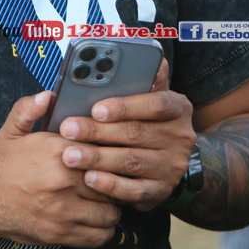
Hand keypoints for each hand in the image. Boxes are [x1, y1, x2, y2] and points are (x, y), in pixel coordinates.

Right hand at [0, 91, 120, 248]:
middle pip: (113, 183)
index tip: (111, 159)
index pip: (107, 153)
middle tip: (109, 182)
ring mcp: (65, 210)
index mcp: (60, 151)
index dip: (113, 157)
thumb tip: (47, 95)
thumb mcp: (12, 130)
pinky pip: (100, 236)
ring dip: (111, 208)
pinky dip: (103, 231)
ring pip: (112, 212)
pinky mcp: (61, 233)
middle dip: (115, 183)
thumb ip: (30, 108)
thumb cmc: (0, 164)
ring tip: (103, 203)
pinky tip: (96, 221)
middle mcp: (66, 180)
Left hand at [57, 59, 197, 210]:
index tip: (95, 108)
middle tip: (68, 130)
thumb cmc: (149, 122)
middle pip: (135, 134)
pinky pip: (134, 190)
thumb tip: (151, 57)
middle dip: (97, 132)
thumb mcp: (153, 97)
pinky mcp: (161, 191)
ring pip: (131, 162)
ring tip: (70, 155)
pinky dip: (110, 185)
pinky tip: (89, 178)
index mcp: (178, 108)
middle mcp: (180, 137)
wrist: (173, 162)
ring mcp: (172, 166)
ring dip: (98, 158)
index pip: (155, 104)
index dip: (125, 107)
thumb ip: (147, 78)